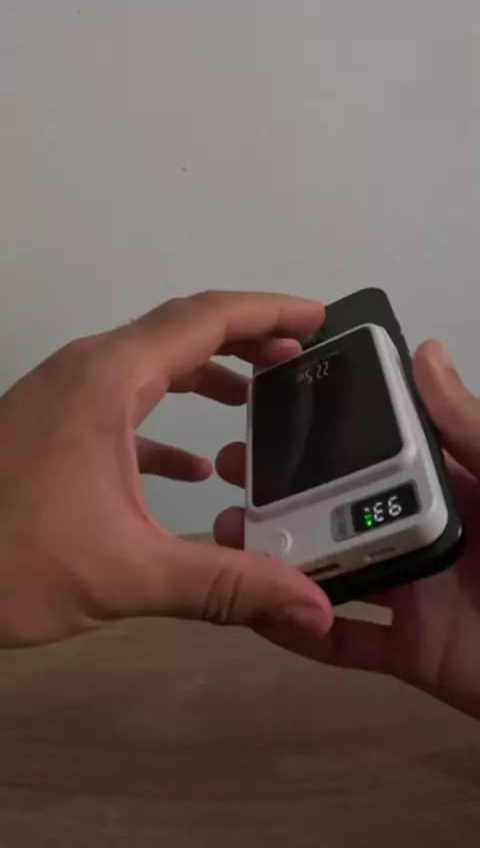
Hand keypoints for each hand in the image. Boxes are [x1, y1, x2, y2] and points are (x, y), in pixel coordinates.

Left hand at [0, 291, 332, 647]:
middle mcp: (86, 371)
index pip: (204, 319)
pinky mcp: (50, 427)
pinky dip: (164, 426)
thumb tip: (314, 609)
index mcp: (108, 379)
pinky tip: (193, 469)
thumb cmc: (12, 558)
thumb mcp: (128, 573)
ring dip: (205, 378)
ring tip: (256, 403)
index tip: (316, 318)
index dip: (267, 312)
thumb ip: (226, 585)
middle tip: (299, 356)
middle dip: (245, 339)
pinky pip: (121, 406)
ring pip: (149, 367)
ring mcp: (63, 397)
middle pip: (180, 332)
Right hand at [216, 343, 479, 719]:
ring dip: (281, 554)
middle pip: (344, 507)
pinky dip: (302, 632)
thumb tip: (424, 353)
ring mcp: (416, 595)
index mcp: (456, 488)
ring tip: (231, 534)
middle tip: (234, 471)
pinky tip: (261, 611)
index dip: (330, 433)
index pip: (382, 451)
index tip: (275, 412)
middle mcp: (427, 534)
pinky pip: (346, 642)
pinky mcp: (410, 651)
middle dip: (288, 489)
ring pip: (334, 569)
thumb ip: (473, 428)